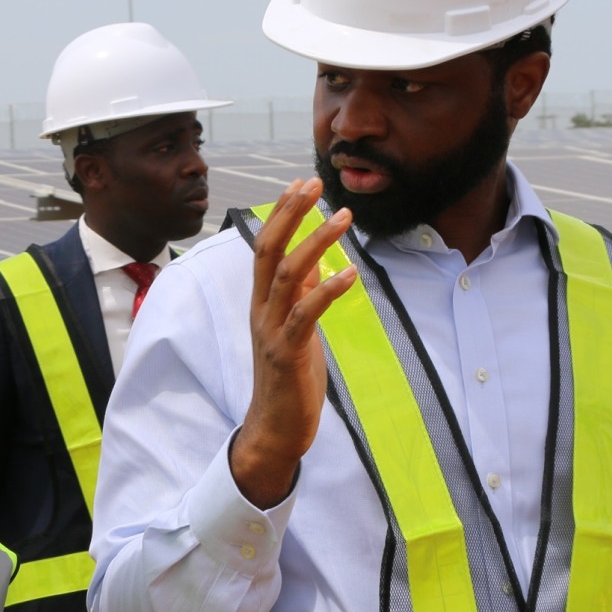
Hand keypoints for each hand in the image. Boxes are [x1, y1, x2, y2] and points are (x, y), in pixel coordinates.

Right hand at [231, 178, 357, 508]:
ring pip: (288, 275)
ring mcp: (271, 331)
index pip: (265, 246)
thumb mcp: (294, 328)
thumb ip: (300, 294)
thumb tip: (317, 259)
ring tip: (344, 217)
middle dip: (290, 213)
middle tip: (314, 183)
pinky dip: (328, 290)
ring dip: (316, 242)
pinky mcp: (286, 353)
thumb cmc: (287, 378)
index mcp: (261, 302)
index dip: (282, 212)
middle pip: (268, 250)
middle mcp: (260, 310)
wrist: (275, 429)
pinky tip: (351, 274)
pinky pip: (306, 315)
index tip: (302, 182)